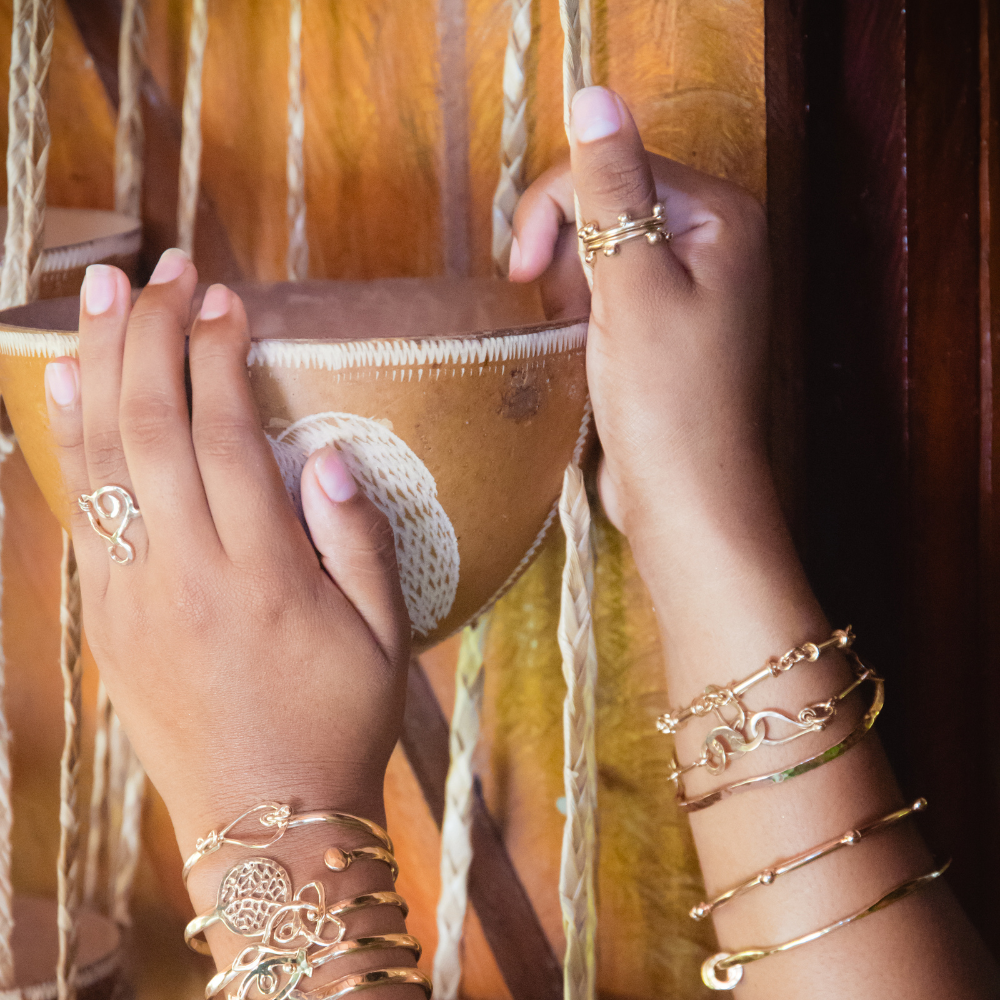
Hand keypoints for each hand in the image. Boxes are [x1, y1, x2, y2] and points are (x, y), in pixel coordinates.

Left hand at [43, 251, 410, 855]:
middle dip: (151, 333)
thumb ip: (357, 541)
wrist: (265, 824)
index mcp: (264, 578)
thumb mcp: (385, 636)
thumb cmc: (339, 722)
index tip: (224, 298)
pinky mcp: (104, 620)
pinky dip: (71, 439)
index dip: (219, 355)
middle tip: (160, 267)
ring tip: (99, 290)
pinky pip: (80, 512)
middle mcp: (186, 577)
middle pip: (154, 428)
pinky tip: (69, 386)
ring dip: (99, 364)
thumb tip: (330, 454)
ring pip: (103, 458)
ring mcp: (132, 598)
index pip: (227, 437)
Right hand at [511, 87, 777, 602]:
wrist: (684, 497)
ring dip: (570, 287)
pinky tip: (582, 347)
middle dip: (566, 253)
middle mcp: (714, 239)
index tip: (524, 269)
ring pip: (601, 249)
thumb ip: (610, 189)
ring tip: (576, 338)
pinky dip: (583, 312)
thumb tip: (593, 97)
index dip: (557, 208)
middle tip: (561, 311)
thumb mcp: (631, 287)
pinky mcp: (667, 323)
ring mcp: (692, 283)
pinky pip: (609, 289)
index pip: (614, 166)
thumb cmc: (666, 400)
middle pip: (608, 203)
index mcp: (720, 215)